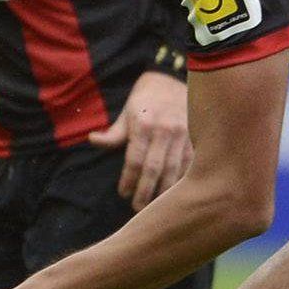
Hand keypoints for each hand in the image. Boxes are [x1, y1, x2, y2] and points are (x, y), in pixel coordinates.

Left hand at [90, 70, 190, 208]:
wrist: (172, 79)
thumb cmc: (145, 99)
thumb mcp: (126, 112)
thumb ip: (113, 133)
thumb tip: (93, 140)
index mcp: (145, 125)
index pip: (135, 159)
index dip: (129, 179)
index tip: (123, 194)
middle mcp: (165, 131)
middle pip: (155, 168)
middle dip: (145, 191)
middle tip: (137, 209)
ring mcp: (183, 135)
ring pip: (175, 169)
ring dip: (165, 191)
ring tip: (157, 207)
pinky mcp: (196, 138)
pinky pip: (190, 164)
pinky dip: (183, 180)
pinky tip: (177, 194)